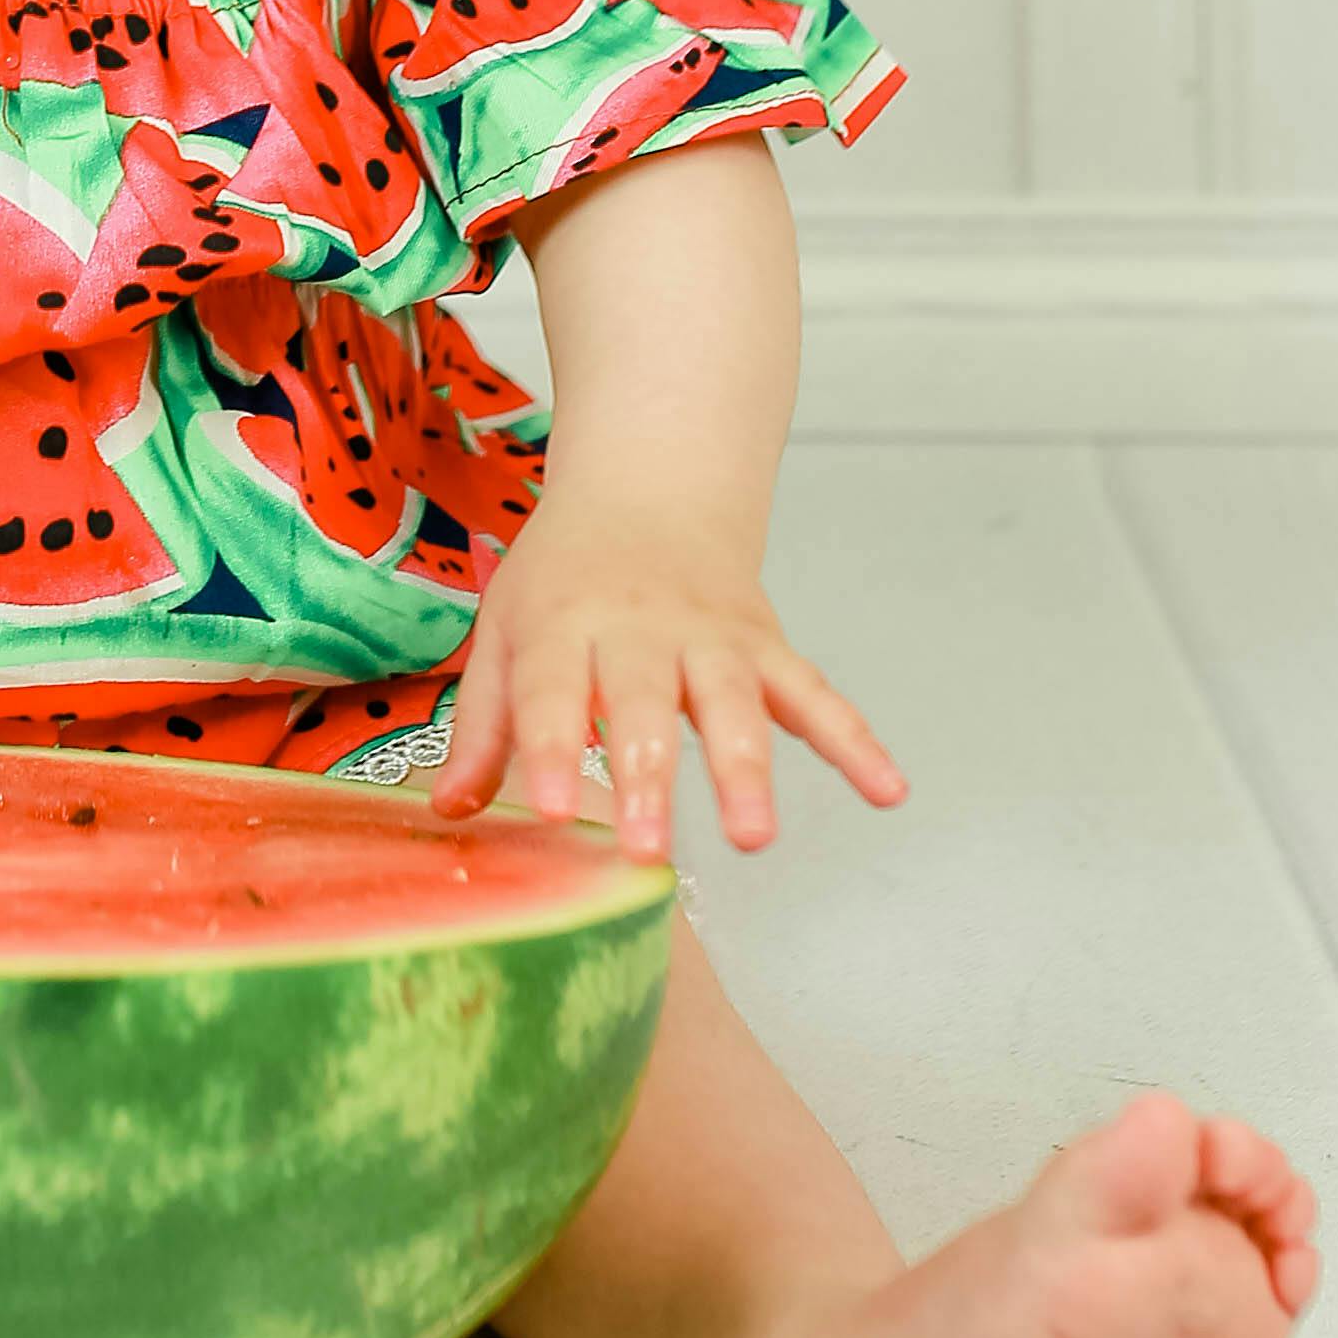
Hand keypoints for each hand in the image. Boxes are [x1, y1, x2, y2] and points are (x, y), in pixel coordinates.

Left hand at [429, 491, 905, 860]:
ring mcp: (711, 634)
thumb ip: (484, 723)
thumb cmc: (566, 576)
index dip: (551, 749)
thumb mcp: (505, 629)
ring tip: (753, 836)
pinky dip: (855, 740)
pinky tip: (885, 790)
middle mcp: (639, 626)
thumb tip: (451, 812)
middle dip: (649, 775)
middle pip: (645, 701)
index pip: (551, 690)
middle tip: (648, 850)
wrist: (651, 488)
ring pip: (733, 701)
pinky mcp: (765, 645)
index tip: (553, 811)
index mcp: (562, 622)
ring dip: (745, 768)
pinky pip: (814, 693)